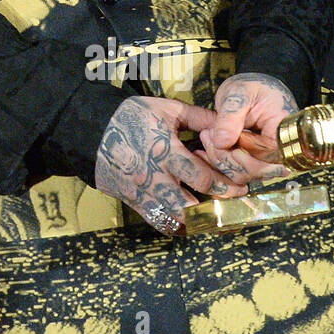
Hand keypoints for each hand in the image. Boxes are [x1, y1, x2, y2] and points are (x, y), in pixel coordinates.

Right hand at [94, 97, 247, 234]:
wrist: (92, 129)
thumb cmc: (131, 116)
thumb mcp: (166, 109)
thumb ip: (198, 117)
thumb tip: (225, 125)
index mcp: (165, 152)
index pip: (202, 179)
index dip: (225, 186)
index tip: (240, 188)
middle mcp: (154, 177)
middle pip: (191, 208)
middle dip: (215, 210)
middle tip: (230, 208)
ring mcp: (141, 193)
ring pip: (175, 221)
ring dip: (197, 222)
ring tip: (213, 217)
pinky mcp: (132, 201)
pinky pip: (158, 222)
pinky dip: (176, 224)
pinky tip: (189, 220)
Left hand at [197, 73, 296, 185]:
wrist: (252, 89)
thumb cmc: (251, 88)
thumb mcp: (238, 94)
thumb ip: (230, 117)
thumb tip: (222, 142)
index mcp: (284, 134)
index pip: (266, 160)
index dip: (242, 158)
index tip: (221, 141)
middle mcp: (278, 152)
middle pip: (253, 171)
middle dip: (225, 157)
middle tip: (207, 134)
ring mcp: (265, 159)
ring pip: (242, 175)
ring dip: (219, 159)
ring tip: (207, 135)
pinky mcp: (252, 162)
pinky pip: (236, 172)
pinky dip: (219, 162)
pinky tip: (207, 146)